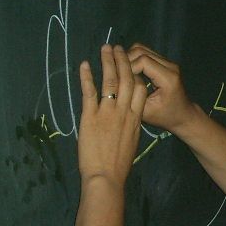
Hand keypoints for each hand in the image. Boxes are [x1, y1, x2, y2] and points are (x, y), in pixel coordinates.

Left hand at [77, 45, 149, 185]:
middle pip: (127, 79)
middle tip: (118, 47)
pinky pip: (89, 92)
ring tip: (105, 48)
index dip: (136, 73)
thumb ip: (131, 125)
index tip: (131, 64)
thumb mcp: (132, 141)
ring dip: (107, 62)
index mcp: (136, 118)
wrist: (106, 177)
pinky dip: (86, 76)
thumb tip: (128, 117)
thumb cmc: (119, 165)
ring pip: (110, 81)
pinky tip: (84, 64)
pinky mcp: (90, 117)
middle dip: (123, 61)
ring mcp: (107, 113)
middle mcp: (124, 111)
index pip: (140, 88)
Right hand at [126, 44, 198, 133]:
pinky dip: (134, 58)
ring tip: (120, 71)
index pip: (143, 61)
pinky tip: (128, 71)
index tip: (117, 78)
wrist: (183, 115)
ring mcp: (168, 62)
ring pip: (142, 48)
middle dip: (125, 60)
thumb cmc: (164, 116)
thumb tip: (117, 79)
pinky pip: (145, 53)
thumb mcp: (145, 111)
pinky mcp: (165, 62)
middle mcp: (170, 66)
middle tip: (115, 73)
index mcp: (167, 78)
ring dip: (128, 57)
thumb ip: (133, 94)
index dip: (127, 67)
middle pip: (141, 51)